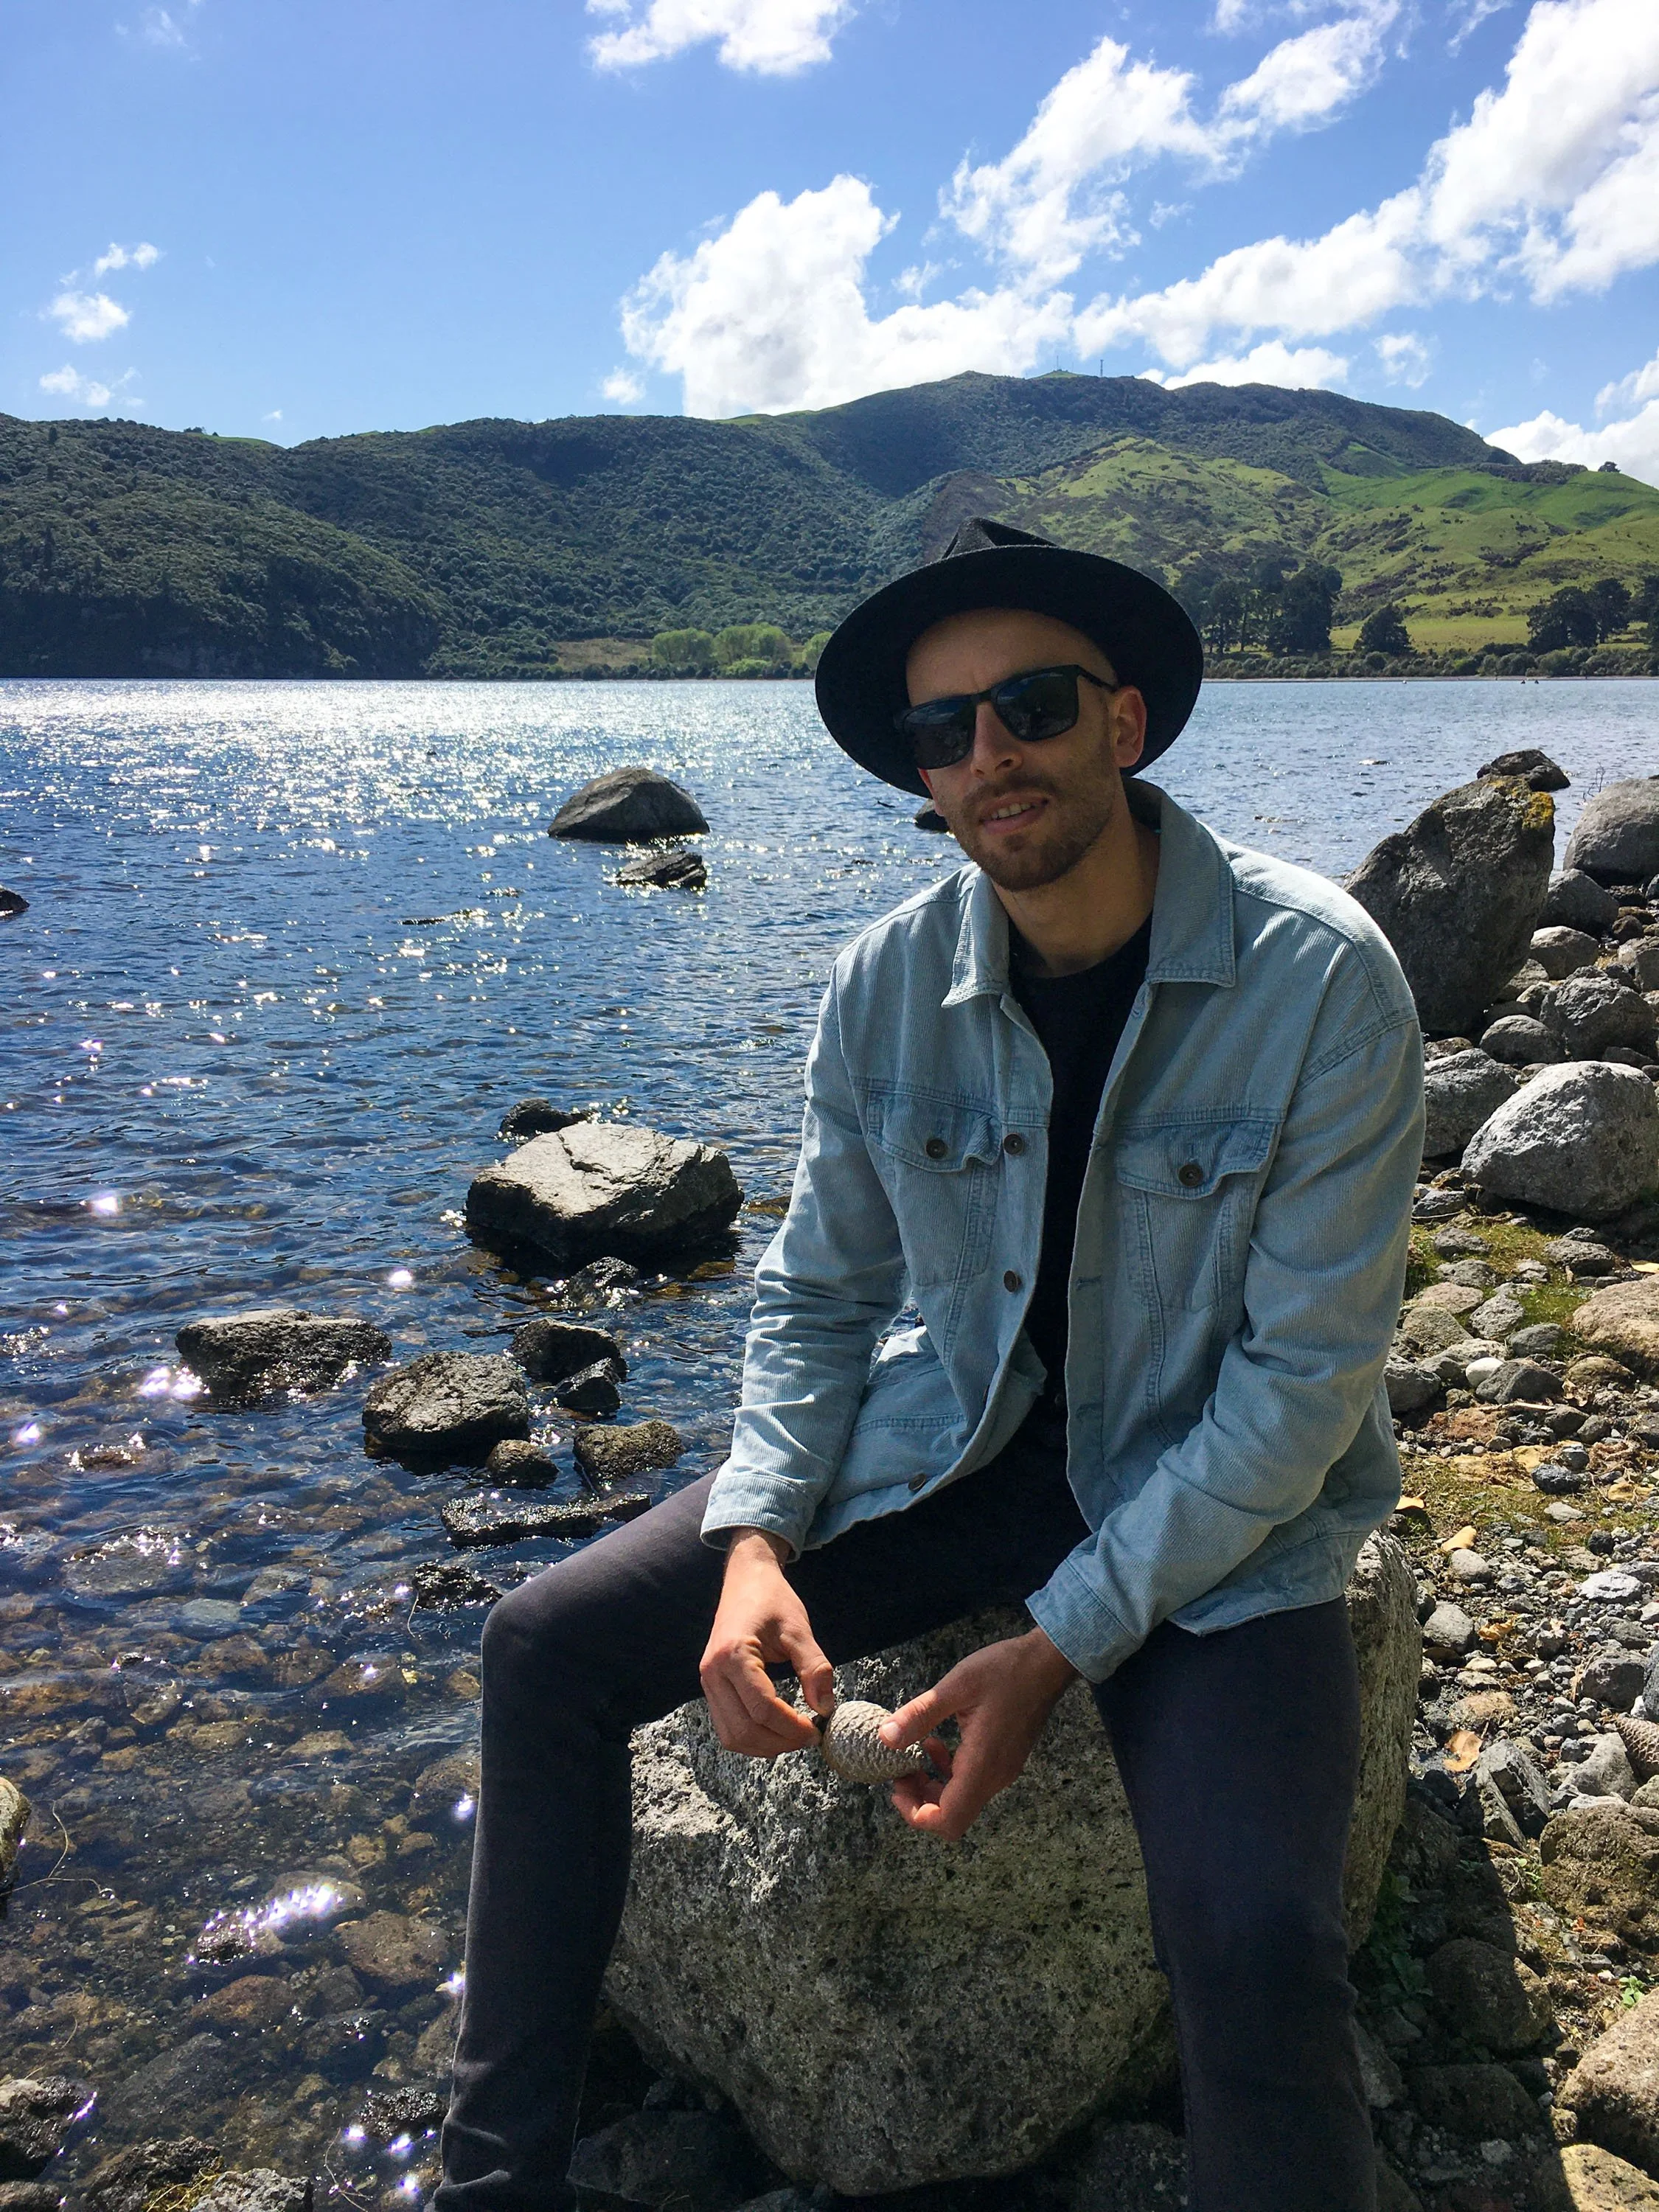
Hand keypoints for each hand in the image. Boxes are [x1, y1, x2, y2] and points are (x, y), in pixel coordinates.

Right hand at [699, 1529, 834, 1758]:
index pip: (762, 1709)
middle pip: (744, 1729)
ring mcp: (707, 1681)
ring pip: (731, 1735)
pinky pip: (727, 1726)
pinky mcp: (710, 1686)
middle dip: (780, 1742)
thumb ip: (814, 1668)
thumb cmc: (773, 1600)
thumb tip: (825, 1709)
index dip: (792, 1728)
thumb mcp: (799, 1629)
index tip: (817, 1731)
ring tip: (794, 1737)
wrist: (746, 1579)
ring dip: (764, 1745)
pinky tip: (776, 1730)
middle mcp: (713, 1672)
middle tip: (809, 1738)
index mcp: (734, 1654)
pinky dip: (751, 1737)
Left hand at [878, 1627, 1077, 1840]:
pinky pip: (972, 1782)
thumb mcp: (956, 1686)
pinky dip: (949, 1772)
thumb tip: (885, 1738)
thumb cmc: (1005, 1670)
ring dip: (933, 1785)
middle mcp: (995, 1777)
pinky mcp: (1005, 1760)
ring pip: (961, 1799)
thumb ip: (919, 1715)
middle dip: (920, 1799)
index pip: (949, 1820)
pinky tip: (939, 1743)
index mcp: (982, 1765)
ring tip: (916, 1752)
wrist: (1048, 1663)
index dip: (917, 1814)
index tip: (897, 1787)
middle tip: (900, 1770)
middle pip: (953, 1815)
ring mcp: (1003, 1770)